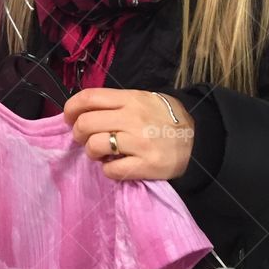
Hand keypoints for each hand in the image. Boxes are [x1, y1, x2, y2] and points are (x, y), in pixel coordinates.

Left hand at [64, 89, 194, 180]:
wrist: (199, 140)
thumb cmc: (166, 119)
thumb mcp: (144, 100)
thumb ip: (117, 103)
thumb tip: (84, 112)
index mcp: (131, 99)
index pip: (89, 98)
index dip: (71, 108)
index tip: (68, 118)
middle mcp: (133, 118)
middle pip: (86, 123)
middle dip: (78, 134)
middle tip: (83, 139)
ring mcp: (139, 142)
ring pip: (95, 146)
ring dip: (92, 152)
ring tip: (101, 153)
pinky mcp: (146, 165)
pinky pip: (111, 170)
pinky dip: (108, 170)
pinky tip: (116, 166)